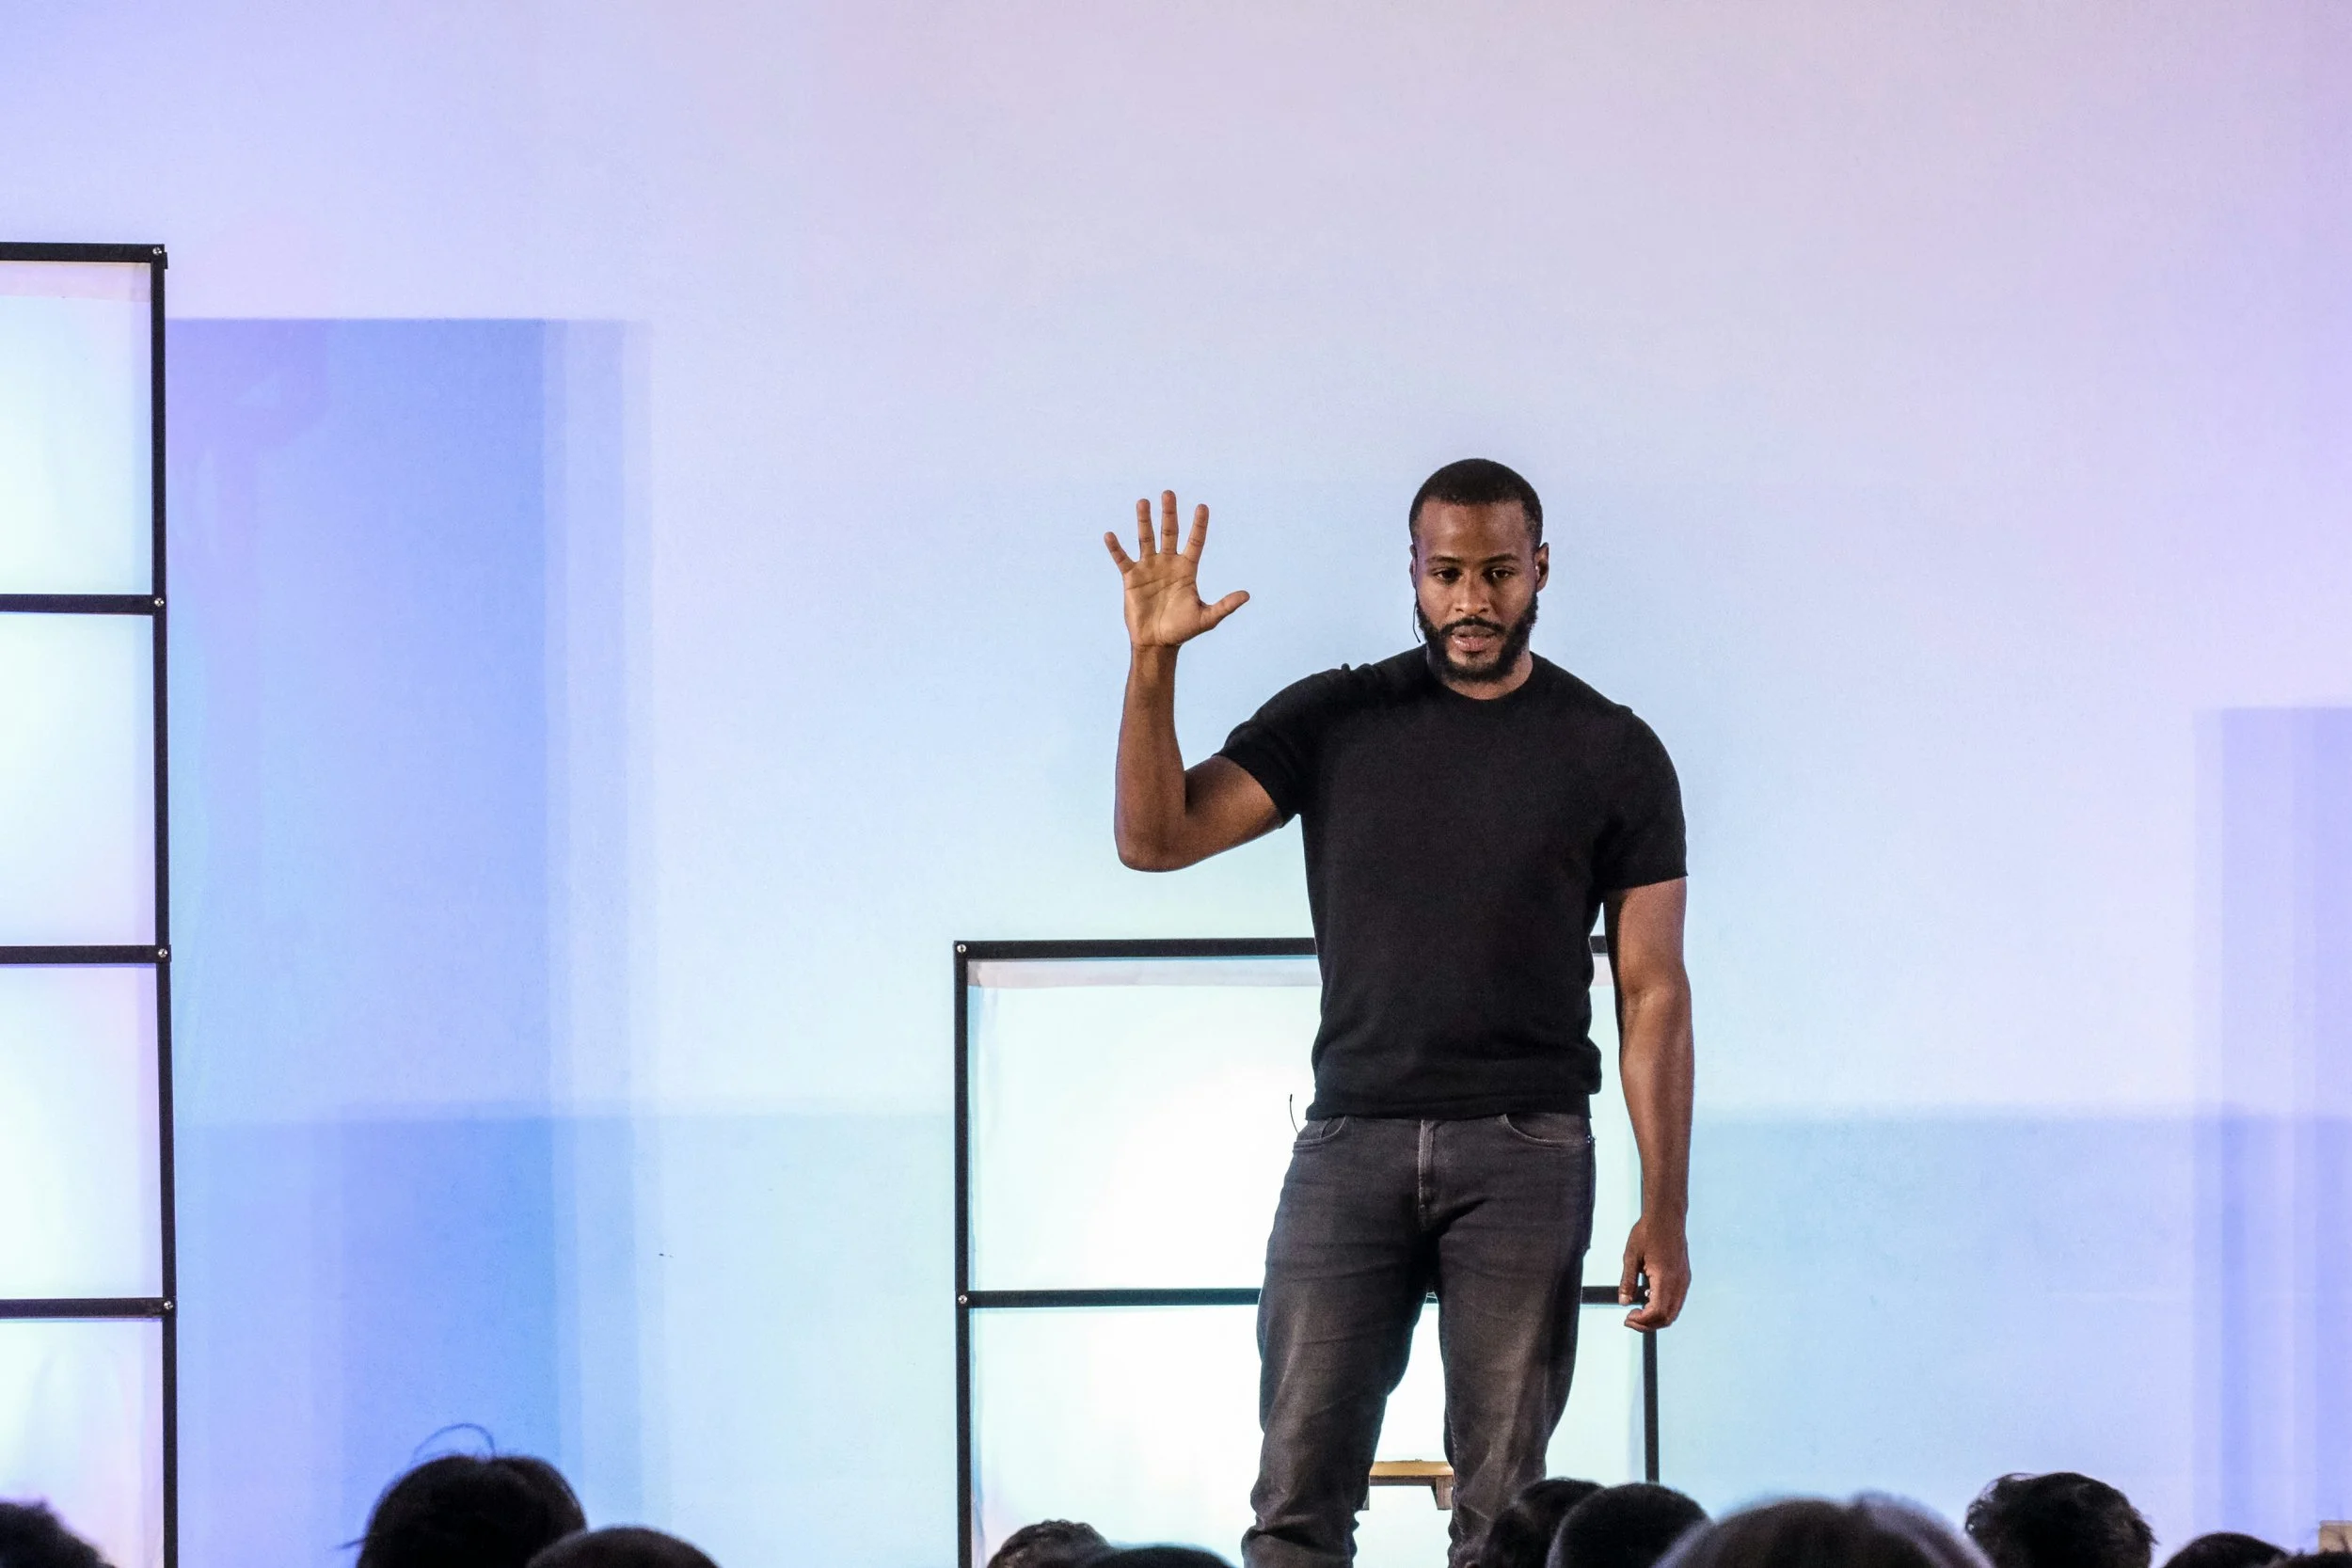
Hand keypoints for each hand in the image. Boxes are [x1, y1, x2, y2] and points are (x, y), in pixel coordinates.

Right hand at [1104, 490, 1249, 648]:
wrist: (1157, 642)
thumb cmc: (1182, 630)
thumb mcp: (1206, 618)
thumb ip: (1224, 605)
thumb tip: (1246, 595)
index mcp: (1187, 569)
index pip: (1195, 541)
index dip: (1199, 525)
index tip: (1202, 507)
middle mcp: (1168, 563)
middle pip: (1169, 532)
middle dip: (1169, 513)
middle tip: (1168, 493)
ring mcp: (1149, 568)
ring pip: (1146, 539)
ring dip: (1144, 521)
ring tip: (1142, 502)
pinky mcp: (1131, 577)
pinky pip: (1122, 558)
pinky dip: (1116, 548)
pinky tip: (1110, 535)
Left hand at [1620, 1214, 1689, 1330]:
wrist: (1666, 1216)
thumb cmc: (1648, 1232)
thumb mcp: (1631, 1256)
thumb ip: (1627, 1281)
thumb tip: (1624, 1302)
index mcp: (1665, 1278)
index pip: (1657, 1312)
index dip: (1642, 1321)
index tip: (1627, 1317)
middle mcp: (1679, 1282)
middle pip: (1667, 1317)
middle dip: (1648, 1324)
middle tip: (1630, 1318)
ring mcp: (1684, 1280)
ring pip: (1674, 1312)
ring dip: (1656, 1317)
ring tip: (1638, 1311)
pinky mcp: (1684, 1277)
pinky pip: (1677, 1301)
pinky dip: (1664, 1308)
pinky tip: (1648, 1298)